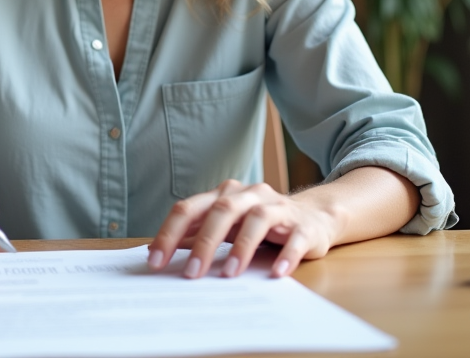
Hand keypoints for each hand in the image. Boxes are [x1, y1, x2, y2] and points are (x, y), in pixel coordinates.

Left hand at [147, 179, 342, 279]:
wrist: (314, 216)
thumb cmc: (260, 224)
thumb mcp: (226, 225)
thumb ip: (196, 234)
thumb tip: (158, 251)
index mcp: (223, 195)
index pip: (189, 209)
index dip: (169, 234)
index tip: (155, 261)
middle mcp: (249, 195)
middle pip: (222, 211)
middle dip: (204, 243)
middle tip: (191, 274)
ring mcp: (277, 207)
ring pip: (257, 219)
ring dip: (242, 247)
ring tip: (229, 274)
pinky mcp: (303, 226)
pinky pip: (295, 239)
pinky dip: (286, 255)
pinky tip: (276, 273)